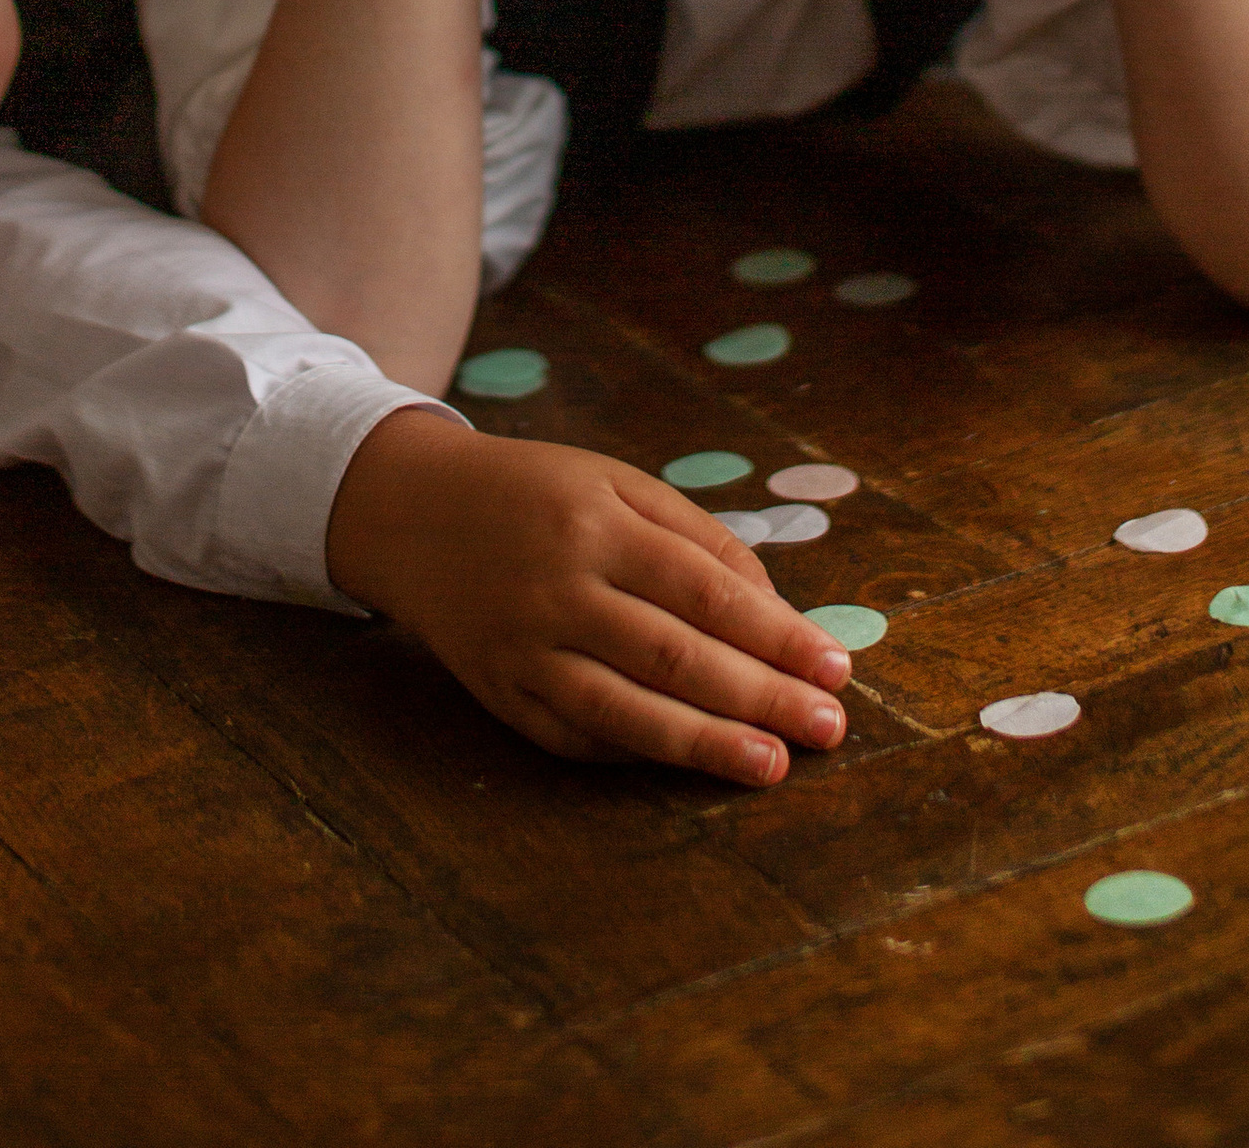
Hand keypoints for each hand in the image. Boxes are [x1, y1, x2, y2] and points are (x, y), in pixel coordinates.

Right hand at [326, 413, 849, 786]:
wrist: (414, 511)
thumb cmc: (537, 492)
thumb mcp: (615, 481)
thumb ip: (697, 538)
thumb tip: (775, 611)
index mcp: (596, 524)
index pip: (706, 591)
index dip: (777, 636)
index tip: (835, 669)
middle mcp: (558, 590)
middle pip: (676, 657)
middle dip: (761, 697)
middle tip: (828, 729)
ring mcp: (523, 650)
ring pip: (626, 711)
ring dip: (706, 745)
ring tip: (773, 767)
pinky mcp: (500, 695)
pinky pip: (576, 738)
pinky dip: (637, 755)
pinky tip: (689, 764)